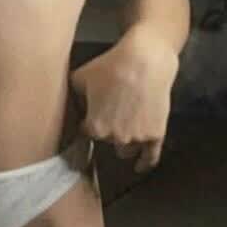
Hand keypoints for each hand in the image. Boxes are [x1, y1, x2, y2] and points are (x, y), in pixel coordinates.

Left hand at [68, 27, 178, 173]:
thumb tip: (70, 107)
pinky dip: (144, 162)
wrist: (145, 60)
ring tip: (125, 125)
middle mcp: (115, 137)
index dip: (89, 122)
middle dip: (108, 128)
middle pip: (107, 140)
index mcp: (95, 127)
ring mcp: (137, 138)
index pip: (87, 132)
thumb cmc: (111, 66)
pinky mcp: (156, 134)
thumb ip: (73, 98)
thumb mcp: (80, 78)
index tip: (91, 115)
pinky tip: (139, 167)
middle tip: (113, 110)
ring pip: (126, 149)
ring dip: (124, 141)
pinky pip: (150, 156)